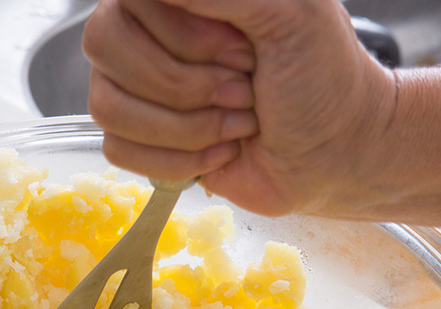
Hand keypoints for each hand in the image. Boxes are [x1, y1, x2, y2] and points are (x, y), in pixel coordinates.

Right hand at [83, 0, 395, 216]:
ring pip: (107, 105)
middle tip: (243, 89)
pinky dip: (176, 161)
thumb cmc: (322, 76)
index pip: (129, 0)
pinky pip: (116, 150)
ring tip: (237, 123)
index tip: (243, 51)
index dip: (182, 36)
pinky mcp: (143, 140)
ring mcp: (140, 89)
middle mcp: (149, 33)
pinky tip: (220, 151)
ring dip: (186, 127)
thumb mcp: (290, 11)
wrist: (335, 152)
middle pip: (105, 47)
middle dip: (186, 84)